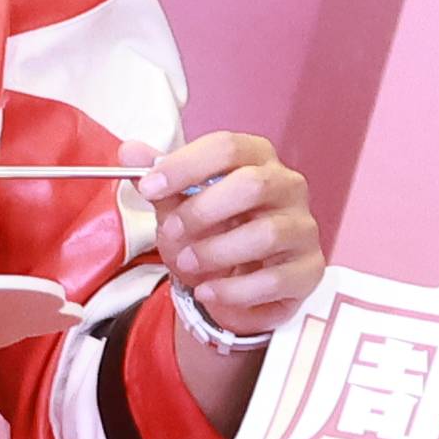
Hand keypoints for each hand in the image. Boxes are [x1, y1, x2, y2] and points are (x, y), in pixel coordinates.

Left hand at [148, 131, 325, 340]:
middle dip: (202, 210)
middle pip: (252, 184)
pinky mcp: (309, 269)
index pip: (226, 147)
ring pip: (266, 233)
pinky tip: (208, 291)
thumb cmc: (210, 236)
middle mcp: (287, 186)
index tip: (149, 187)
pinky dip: (233, 290)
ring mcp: (303, 228)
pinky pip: (275, 279)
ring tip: (187, 263)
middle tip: (172, 230)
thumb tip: (130, 150)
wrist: (232, 288)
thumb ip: (157, 179)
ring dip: (216, 251)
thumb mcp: (176, 206)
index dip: (184, 165)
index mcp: (256, 158)